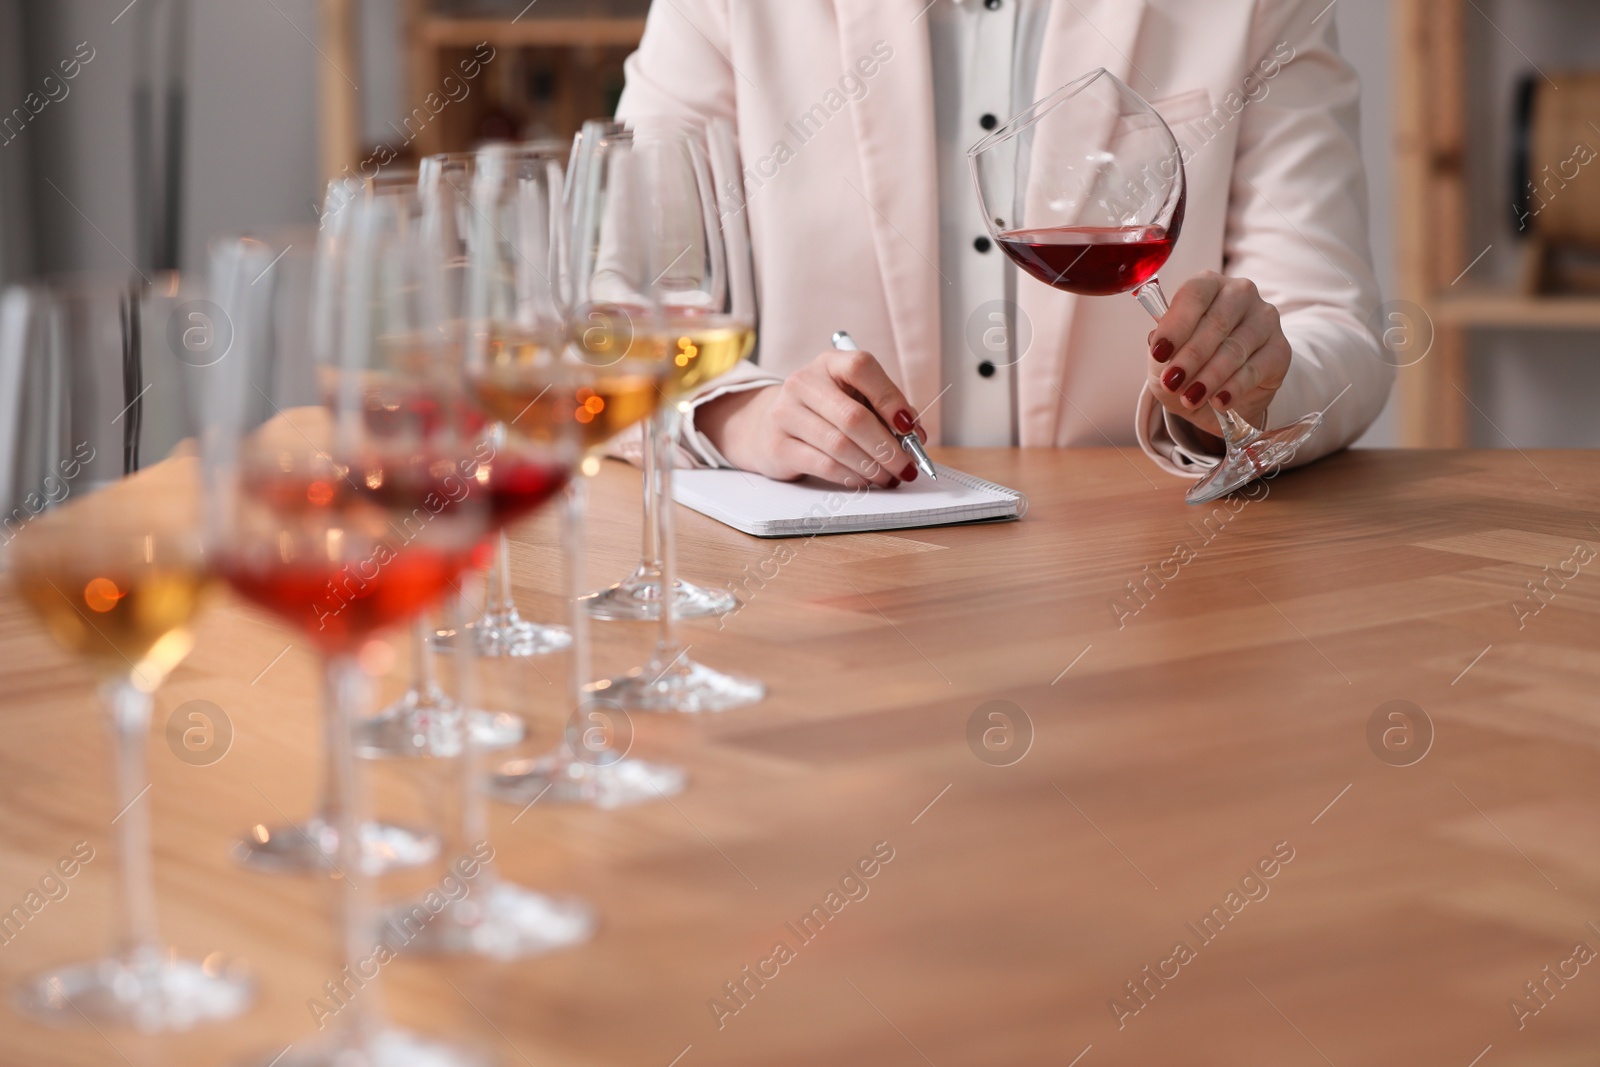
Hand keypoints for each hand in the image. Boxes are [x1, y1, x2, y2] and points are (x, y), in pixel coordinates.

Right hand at [693, 348, 927, 488]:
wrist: (770, 426)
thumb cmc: (825, 412)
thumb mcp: (854, 399)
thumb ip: (886, 411)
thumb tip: (915, 437)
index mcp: (830, 363)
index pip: (862, 369)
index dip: (890, 398)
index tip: (910, 427)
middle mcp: (804, 383)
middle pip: (853, 417)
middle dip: (887, 447)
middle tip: (905, 465)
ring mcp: (786, 413)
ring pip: (839, 445)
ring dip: (871, 467)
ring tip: (888, 477)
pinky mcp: (777, 446)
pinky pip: (823, 465)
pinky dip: (851, 477)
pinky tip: (863, 480)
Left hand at [1147, 271, 1290, 438]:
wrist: (1218, 398)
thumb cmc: (1189, 366)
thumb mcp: (1165, 359)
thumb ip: (1160, 348)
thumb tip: (1157, 341)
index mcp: (1208, 285)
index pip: (1194, 294)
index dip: (1176, 324)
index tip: (1159, 353)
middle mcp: (1240, 294)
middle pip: (1216, 322)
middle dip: (1190, 356)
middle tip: (1172, 383)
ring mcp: (1264, 319)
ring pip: (1235, 348)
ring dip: (1210, 376)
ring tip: (1191, 398)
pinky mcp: (1280, 349)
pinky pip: (1255, 369)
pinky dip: (1234, 388)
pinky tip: (1219, 402)